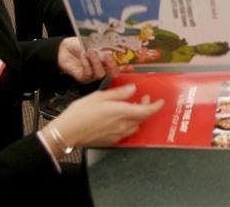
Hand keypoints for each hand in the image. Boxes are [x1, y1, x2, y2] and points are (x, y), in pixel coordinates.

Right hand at [47, 84, 164, 148]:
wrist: (68, 132)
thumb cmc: (81, 112)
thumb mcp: (100, 96)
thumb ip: (119, 93)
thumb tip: (132, 89)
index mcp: (122, 112)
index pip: (147, 111)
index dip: (156, 106)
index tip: (160, 101)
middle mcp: (123, 125)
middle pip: (142, 118)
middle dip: (146, 107)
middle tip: (143, 98)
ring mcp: (118, 134)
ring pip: (135, 125)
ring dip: (137, 116)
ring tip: (131, 107)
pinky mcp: (111, 140)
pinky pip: (126, 132)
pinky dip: (128, 124)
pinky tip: (120, 118)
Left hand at [57, 38, 121, 82]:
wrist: (64, 48)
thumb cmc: (80, 44)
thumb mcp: (94, 42)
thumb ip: (104, 46)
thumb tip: (113, 48)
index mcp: (108, 61)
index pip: (121, 66)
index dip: (126, 67)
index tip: (130, 65)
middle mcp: (103, 69)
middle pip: (113, 74)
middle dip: (112, 65)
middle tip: (108, 56)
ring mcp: (93, 75)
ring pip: (100, 74)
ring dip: (96, 62)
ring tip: (91, 51)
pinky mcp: (83, 78)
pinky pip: (88, 73)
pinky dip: (86, 63)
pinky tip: (83, 55)